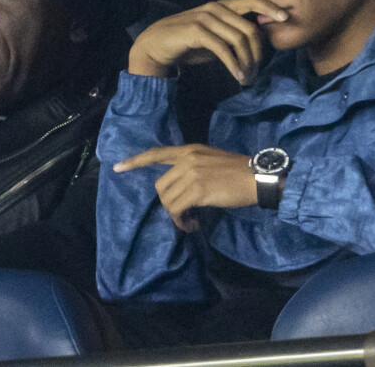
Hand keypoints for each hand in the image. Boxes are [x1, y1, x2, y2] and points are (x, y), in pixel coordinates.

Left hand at [114, 144, 255, 231]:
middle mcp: (186, 159)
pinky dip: (181, 221)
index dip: (135, 161)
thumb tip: (180, 185)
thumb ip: (191, 166)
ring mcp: (191, 174)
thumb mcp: (210, 159)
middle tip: (181, 213)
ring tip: (188, 221)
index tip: (118, 168)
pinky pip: (177, 209)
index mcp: (188, 150)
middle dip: (166, 202)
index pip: (156, 154)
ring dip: (174, 215)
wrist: (257, 177)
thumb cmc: (237, 170)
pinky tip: (191, 224)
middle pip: (160, 185)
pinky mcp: (198, 191)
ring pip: (167, 199)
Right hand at [128, 0, 287, 82]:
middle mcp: (215, 8)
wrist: (155, 46)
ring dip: (247, 63)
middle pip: (250, 29)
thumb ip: (232, 36)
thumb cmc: (186, 43)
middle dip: (258, 54)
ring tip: (246, 78)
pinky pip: (224, 49)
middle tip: (256, 73)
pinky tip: (237, 76)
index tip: (286, 19)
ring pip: (239, 39)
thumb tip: (257, 43)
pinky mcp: (197, 32)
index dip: (271, 8)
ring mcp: (205, 18)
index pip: (252, 1)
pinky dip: (234, 64)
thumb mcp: (214, 38)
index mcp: (221, 6)